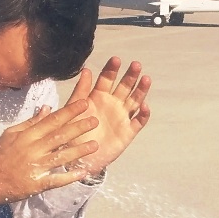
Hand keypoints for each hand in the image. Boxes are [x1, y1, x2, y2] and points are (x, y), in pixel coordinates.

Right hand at [0, 104, 100, 209]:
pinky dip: (69, 176)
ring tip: (95, 145)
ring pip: (60, 157)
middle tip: (95, 121)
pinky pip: (55, 180)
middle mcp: (32, 149)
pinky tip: (83, 172)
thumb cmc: (0, 155)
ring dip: (79, 151)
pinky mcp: (36, 184)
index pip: (52, 121)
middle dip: (78, 127)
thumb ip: (32, 122)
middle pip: (59, 136)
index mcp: (27, 135)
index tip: (84, 104)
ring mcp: (35, 167)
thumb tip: (48, 108)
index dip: (69, 112)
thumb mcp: (12, 134)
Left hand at [71, 56, 151, 173]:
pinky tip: (144, 106)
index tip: (116, 59)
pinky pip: (138, 121)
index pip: (107, 79)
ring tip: (146, 79)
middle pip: (125, 87)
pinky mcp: (128, 132)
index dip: (112, 69)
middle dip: (130, 76)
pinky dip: (143, 114)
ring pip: (135, 100)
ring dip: (141, 90)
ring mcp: (121, 117)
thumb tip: (86, 70)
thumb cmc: (72, 133)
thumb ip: (80, 91)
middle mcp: (112, 104)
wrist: (77, 158)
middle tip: (136, 65)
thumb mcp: (73, 110)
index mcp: (98, 97)